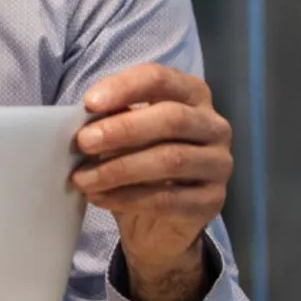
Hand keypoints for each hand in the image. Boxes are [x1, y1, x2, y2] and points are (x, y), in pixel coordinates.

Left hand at [74, 64, 234, 300]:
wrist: (156, 222)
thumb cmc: (138, 161)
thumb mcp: (123, 135)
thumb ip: (111, 120)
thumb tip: (84, 122)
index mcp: (191, 95)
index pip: (160, 79)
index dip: (124, 88)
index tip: (89, 103)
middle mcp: (213, 126)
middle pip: (172, 118)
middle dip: (122, 130)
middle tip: (83, 142)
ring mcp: (218, 164)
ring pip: (170, 160)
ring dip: (119, 169)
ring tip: (82, 178)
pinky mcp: (212, 201)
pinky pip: (168, 198)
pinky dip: (128, 198)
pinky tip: (99, 197)